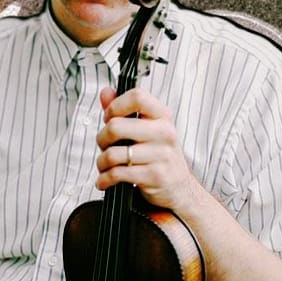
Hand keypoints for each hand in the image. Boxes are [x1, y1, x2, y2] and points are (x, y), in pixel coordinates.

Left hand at [95, 87, 200, 212]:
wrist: (180, 188)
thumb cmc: (158, 155)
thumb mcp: (146, 129)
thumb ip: (123, 110)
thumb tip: (105, 92)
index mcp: (162, 116)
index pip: (136, 97)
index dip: (115, 106)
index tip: (109, 118)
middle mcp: (165, 132)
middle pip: (116, 126)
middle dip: (101, 138)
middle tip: (104, 146)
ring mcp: (161, 154)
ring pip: (113, 154)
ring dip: (102, 162)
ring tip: (104, 166)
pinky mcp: (155, 175)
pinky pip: (117, 174)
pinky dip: (104, 179)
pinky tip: (105, 181)